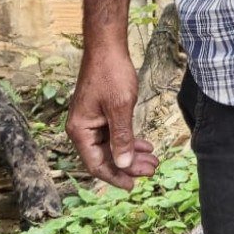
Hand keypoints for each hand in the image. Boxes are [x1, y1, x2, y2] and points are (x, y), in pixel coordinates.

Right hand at [67, 48, 157, 189]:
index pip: (96, 164)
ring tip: (153, 161)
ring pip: (112, 146)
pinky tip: (145, 146)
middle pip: (105, 157)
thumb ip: (122, 137)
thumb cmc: (111, 74)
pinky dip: (130, 140)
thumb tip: (123, 165)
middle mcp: (82, 129)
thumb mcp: (120, 107)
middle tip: (152, 171)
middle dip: (128, 166)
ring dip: (132, 154)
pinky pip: (115, 134)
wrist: (108, 48)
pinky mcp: (101, 114)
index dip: (115, 176)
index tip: (133, 185)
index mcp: (80, 131)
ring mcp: (92, 122)